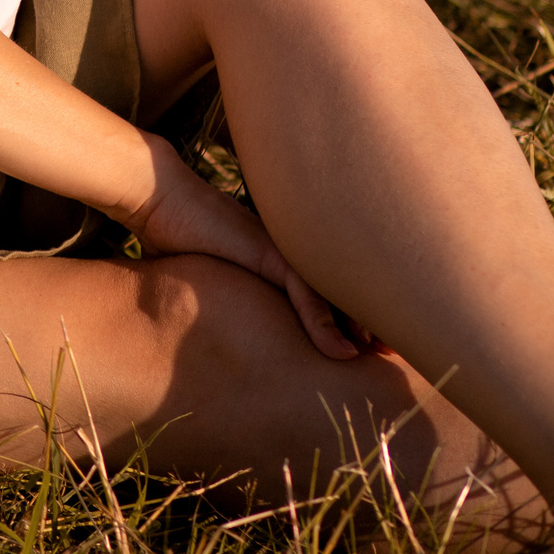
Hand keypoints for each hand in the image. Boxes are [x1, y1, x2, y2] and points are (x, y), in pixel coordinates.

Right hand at [113, 136, 364, 360]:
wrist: (156, 195)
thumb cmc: (174, 230)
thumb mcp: (205, 267)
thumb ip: (224, 286)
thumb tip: (211, 316)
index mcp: (279, 253)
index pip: (327, 285)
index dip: (351, 314)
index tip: (372, 345)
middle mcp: (290, 248)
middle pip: (343, 286)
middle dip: (372, 319)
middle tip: (397, 354)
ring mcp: (282, 248)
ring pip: (336, 291)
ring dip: (362, 326)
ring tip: (385, 357)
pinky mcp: (268, 252)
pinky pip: (307, 292)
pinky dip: (326, 324)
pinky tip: (343, 351)